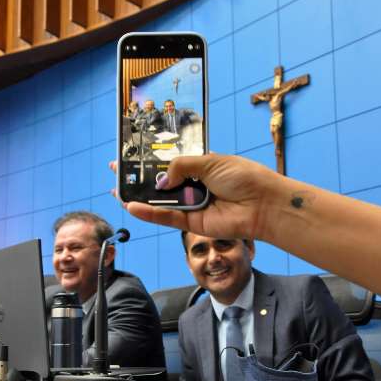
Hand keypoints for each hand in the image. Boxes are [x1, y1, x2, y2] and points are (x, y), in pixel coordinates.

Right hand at [110, 154, 281, 240]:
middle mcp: (194, 186)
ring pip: (160, 202)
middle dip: (139, 179)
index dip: (150, 161)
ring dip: (139, 197)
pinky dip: (149, 213)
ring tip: (117, 191)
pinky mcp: (192, 223)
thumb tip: (160, 180)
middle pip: (161, 184)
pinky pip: (167, 218)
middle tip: (116, 173)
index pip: (169, 163)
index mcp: (200, 167)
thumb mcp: (210, 162)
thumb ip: (181, 167)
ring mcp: (192, 205)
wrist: (263, 205)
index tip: (130, 156)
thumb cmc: (244, 178)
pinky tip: (132, 207)